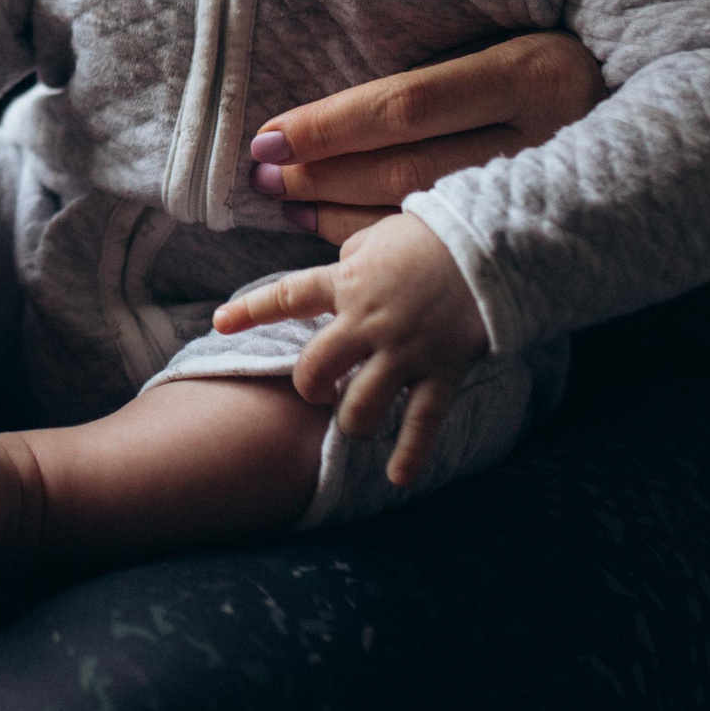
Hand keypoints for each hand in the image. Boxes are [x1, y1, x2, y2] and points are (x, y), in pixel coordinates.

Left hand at [213, 213, 487, 485]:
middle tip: (317, 391)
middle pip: (316, 369)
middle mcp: (368, 322)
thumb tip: (340, 268)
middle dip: (309, 388)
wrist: (491, 243)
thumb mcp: (377, 236)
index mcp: (347, 282)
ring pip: (361, 405)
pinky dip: (410, 453)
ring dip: (352, 422)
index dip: (250, 311)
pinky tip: (396, 476)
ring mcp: (404, 350)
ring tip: (356, 424)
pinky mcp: (441, 370)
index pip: (286, 296)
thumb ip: (351, 259)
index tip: (219, 323)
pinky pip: (422, 421)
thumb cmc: (431, 234)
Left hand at [248, 32, 605, 243]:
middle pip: (407, 168)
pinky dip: (382, 241)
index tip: (268, 137)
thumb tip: (330, 113)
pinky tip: (338, 232)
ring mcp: (545, 193)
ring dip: (341, 215)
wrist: (669, 119)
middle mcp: (543, 138)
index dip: (331, 125)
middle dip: (324, 176)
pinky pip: (446, 245)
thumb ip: (437, 77)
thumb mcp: (514, 42)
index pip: (407, 105)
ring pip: (423, 217)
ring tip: (286, 205)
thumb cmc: (565, 60)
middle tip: (262, 178)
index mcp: (532, 74)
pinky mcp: (542, 232)